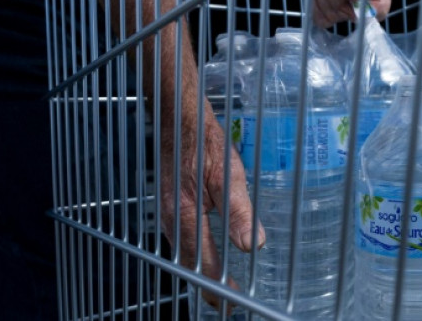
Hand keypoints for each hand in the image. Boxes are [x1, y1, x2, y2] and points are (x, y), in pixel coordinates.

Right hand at [159, 105, 262, 309]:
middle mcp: (171, 219)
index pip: (201, 263)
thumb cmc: (203, 142)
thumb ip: (239, 212)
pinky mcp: (170, 204)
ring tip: (218, 285)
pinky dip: (193, 253)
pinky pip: (180, 238)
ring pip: (182, 252)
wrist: (179, 119)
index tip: (232, 303)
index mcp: (185, 216)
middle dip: (207, 285)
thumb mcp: (228, 174)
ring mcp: (168, 212)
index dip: (218, 286)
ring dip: (199, 271)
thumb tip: (253, 244)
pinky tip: (204, 253)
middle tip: (227, 303)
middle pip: (188, 263)